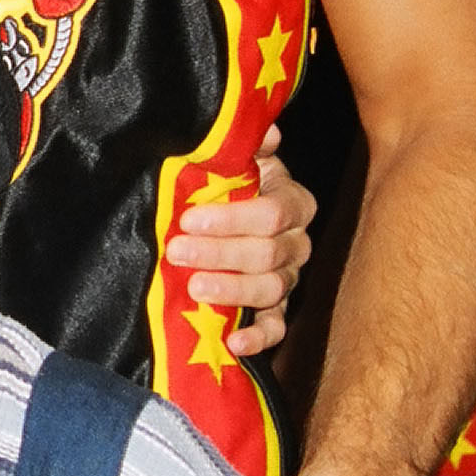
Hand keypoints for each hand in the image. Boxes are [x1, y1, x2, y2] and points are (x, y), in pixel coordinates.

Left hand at [163, 125, 313, 358]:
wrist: (223, 222)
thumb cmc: (228, 187)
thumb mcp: (237, 162)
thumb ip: (248, 147)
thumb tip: (267, 132)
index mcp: (293, 203)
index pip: (272, 213)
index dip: (231, 218)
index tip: (190, 219)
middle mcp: (297, 242)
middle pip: (268, 253)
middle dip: (220, 253)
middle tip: (178, 251)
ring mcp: (288, 279)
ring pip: (272, 288)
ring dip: (233, 289)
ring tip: (195, 288)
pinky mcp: (275, 310)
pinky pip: (276, 328)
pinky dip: (258, 338)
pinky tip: (233, 342)